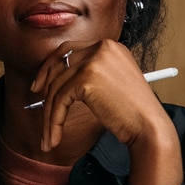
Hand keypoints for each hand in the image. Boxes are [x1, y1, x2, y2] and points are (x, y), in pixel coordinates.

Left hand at [30, 40, 181, 184]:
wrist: (149, 126)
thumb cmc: (133, 113)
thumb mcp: (112, 84)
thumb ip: (90, 75)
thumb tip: (58, 81)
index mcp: (110, 46)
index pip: (70, 49)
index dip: (52, 65)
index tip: (41, 83)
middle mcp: (102, 47)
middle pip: (59, 60)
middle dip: (44, 80)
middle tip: (35, 98)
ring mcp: (94, 60)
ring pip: (57, 86)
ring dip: (49, 114)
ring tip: (49, 136)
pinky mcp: (87, 77)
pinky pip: (59, 100)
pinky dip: (54, 121)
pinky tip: (55, 137)